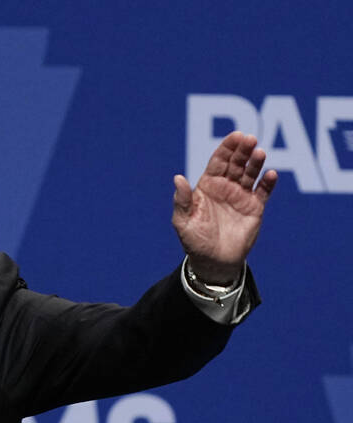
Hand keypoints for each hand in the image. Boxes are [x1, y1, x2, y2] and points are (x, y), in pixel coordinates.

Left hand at [172, 130, 276, 284]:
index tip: (236, 136)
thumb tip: (178, 178)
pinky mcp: (255, 208)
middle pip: (236, 163)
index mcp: (208, 186)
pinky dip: (268, 183)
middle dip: (243, 150)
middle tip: (250, 139)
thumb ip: (182, 200)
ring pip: (250, 174)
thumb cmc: (195, 241)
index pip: (218, 162)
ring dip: (256, 162)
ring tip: (259, 153)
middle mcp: (225, 187)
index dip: (226, 148)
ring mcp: (241, 196)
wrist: (213, 262)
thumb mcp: (183, 222)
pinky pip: (263, 192)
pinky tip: (270, 175)